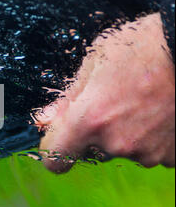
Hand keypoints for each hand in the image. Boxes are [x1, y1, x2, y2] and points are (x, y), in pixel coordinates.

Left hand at [35, 13, 174, 172]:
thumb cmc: (143, 46)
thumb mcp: (94, 63)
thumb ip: (66, 99)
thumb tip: (43, 120)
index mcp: (90, 120)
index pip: (55, 160)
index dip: (54, 150)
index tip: (59, 139)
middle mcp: (116, 143)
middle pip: (90, 151)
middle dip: (94, 133)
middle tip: (113, 103)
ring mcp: (148, 152)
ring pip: (122, 150)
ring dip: (125, 134)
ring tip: (141, 103)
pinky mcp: (173, 155)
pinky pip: (150, 151)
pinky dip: (150, 137)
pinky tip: (158, 112)